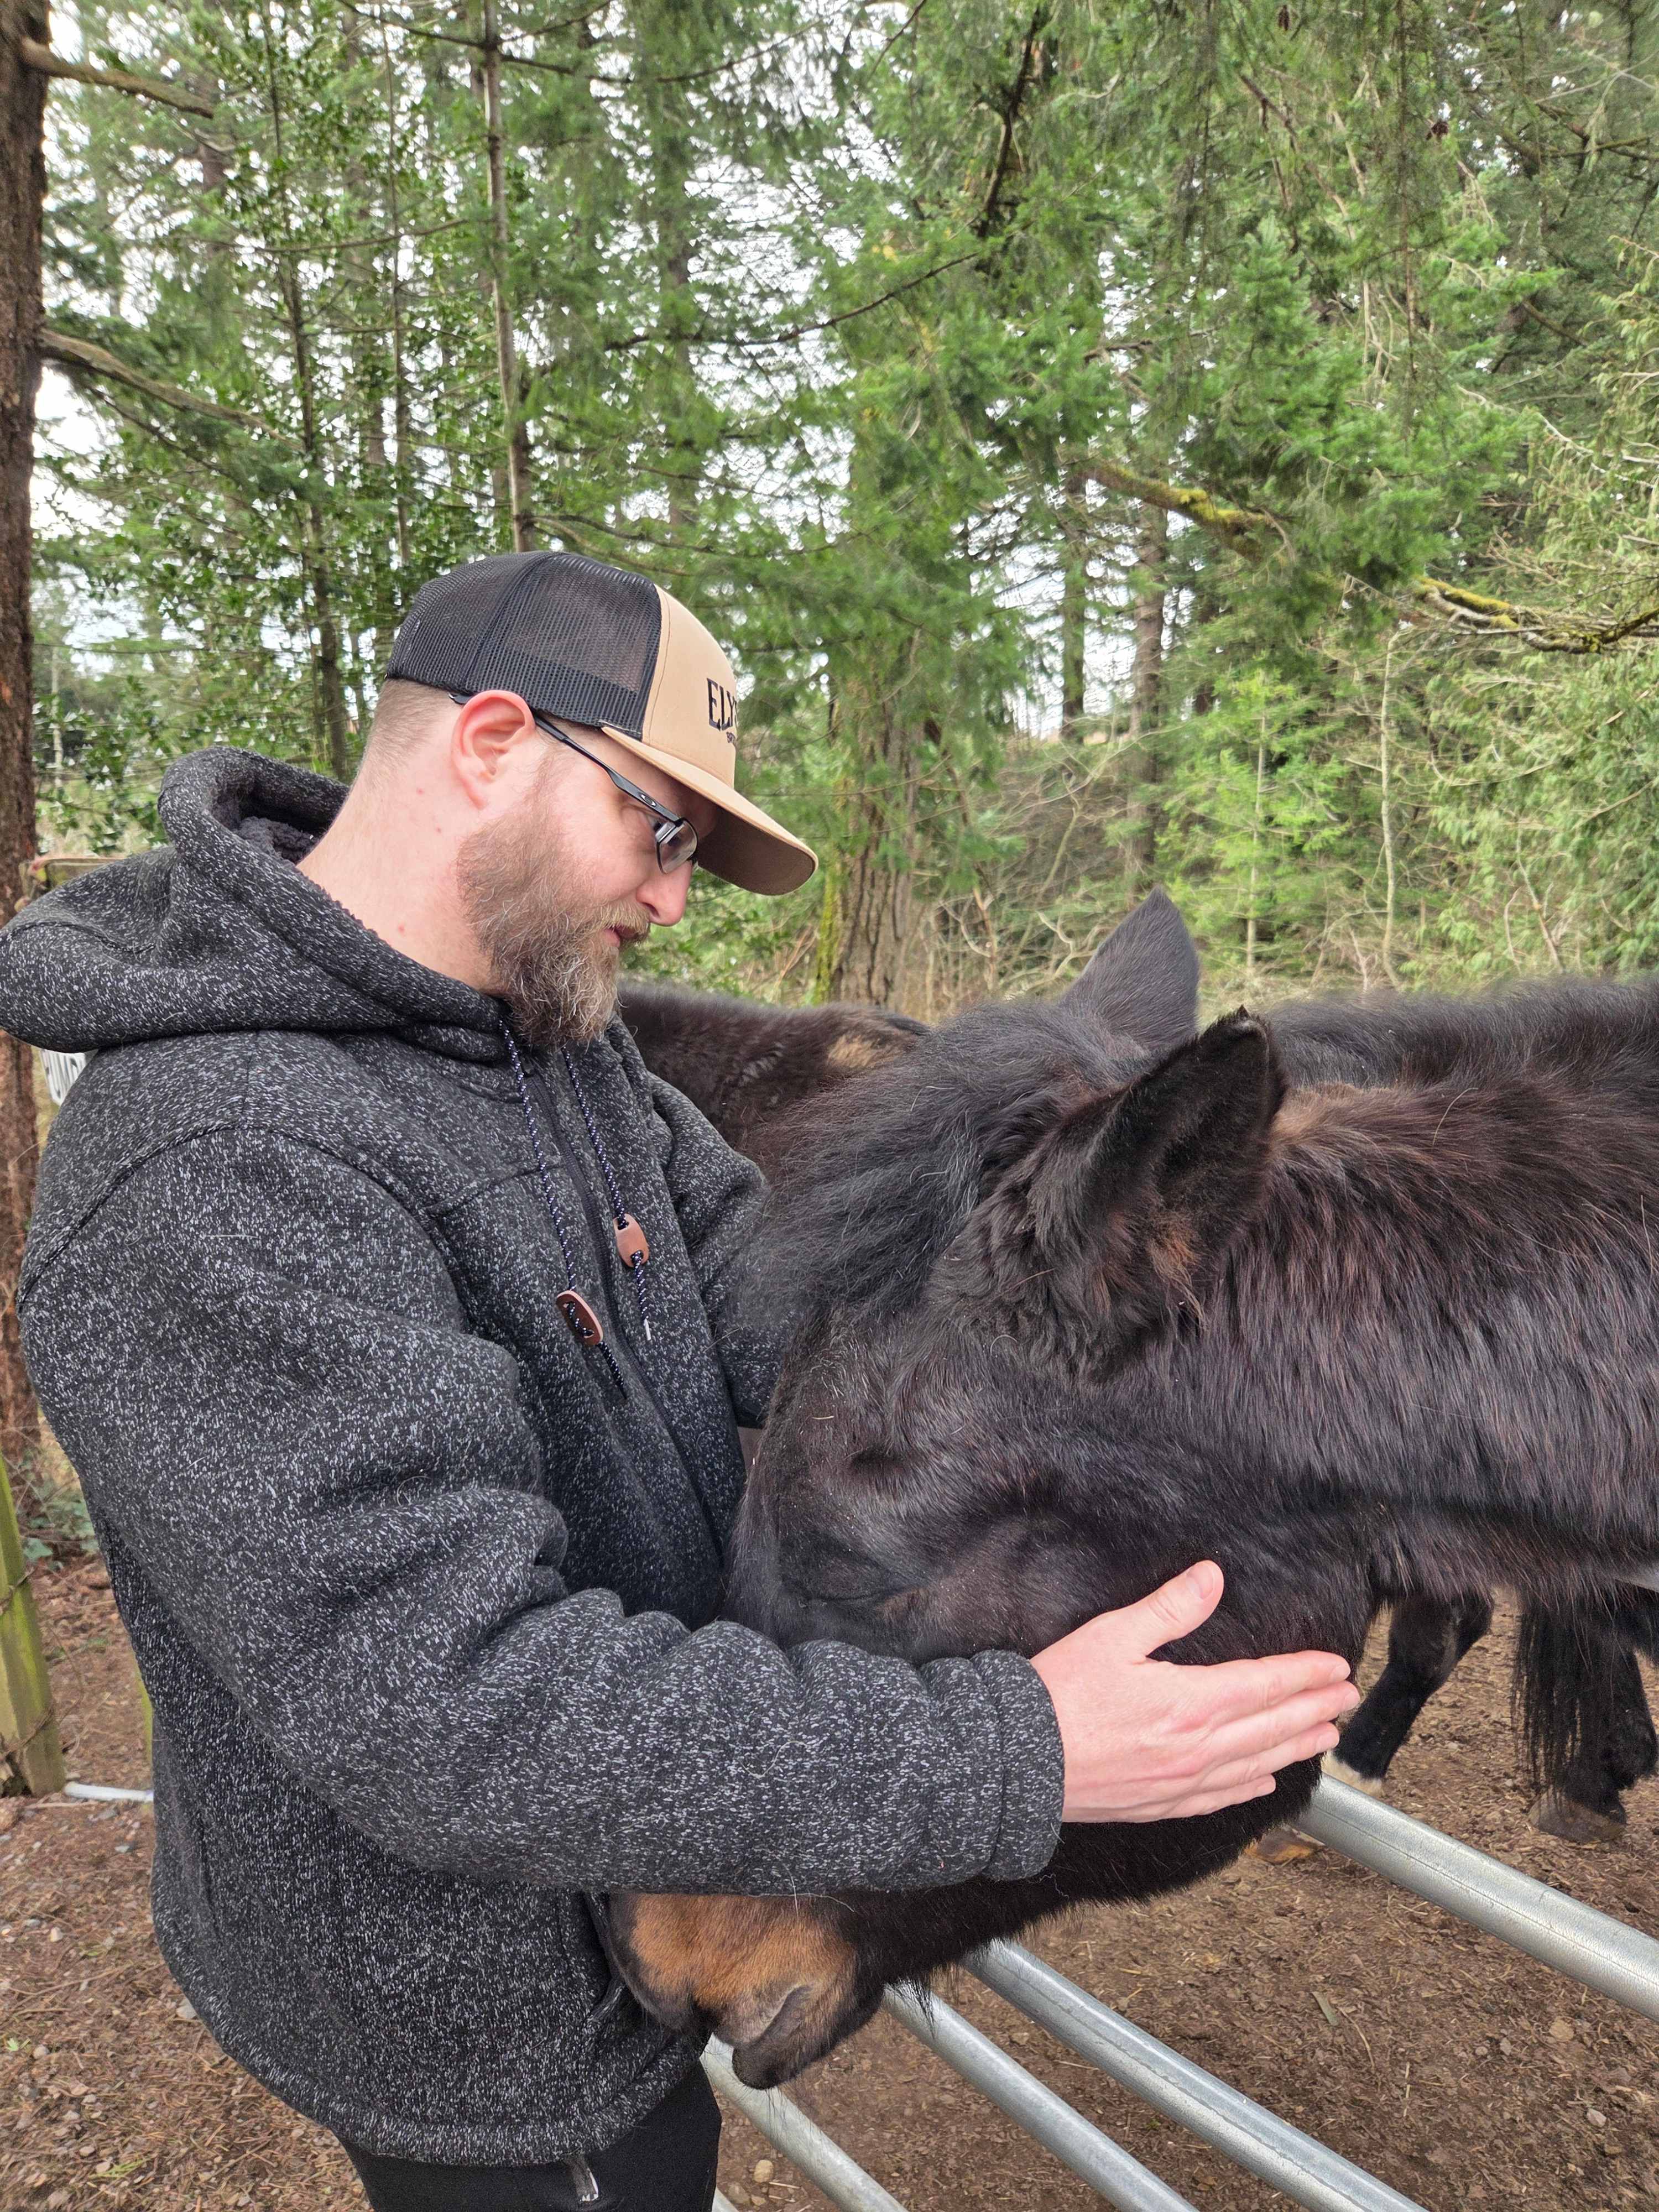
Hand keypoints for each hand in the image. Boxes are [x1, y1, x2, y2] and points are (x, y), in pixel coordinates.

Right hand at [1029, 1561, 1359, 1822]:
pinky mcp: (1160, 1803)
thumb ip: (1168, 1608)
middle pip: (1271, 1726)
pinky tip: (1265, 1782)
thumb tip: (1211, 1577)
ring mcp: (1181, 1781)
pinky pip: (1220, 1797)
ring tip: (1326, 1735)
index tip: (1337, 1666)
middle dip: (1315, 1708)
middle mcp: (1196, 1748)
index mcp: (1189, 1702)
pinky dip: (1251, 1787)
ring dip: (1295, 1747)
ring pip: (1256, 1764)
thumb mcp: (1111, 1636)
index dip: (1305, 1674)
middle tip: (1348, 1698)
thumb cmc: (1058, 1695)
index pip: (1264, 1684)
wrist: (1015, 1763)